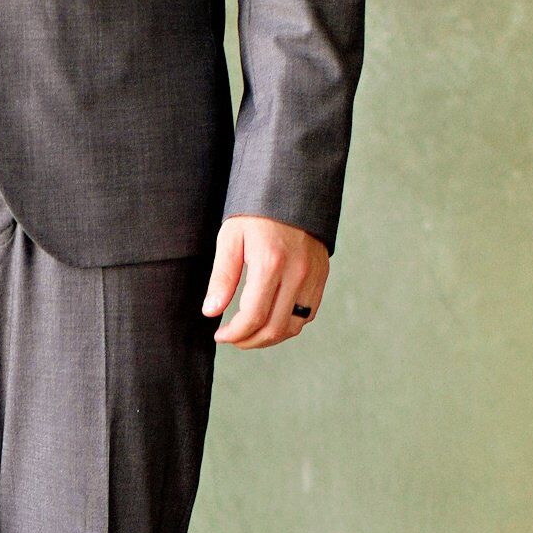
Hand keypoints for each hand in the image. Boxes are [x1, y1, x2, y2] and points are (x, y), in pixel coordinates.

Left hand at [204, 216, 330, 347]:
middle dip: (250, 341)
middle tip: (233, 339)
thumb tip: (210, 313)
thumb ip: (222, 278)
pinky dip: (289, 325)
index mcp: (270, 263)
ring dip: (270, 338)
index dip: (235, 334)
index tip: (220, 335)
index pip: (253, 316)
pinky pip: (308, 314)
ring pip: (294, 326)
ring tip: (250, 334)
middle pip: (274, 328)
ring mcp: (313, 276)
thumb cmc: (256, 213)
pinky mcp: (321, 275)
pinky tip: (271, 320)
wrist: (292, 190)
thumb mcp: (231, 239)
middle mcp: (296, 273)